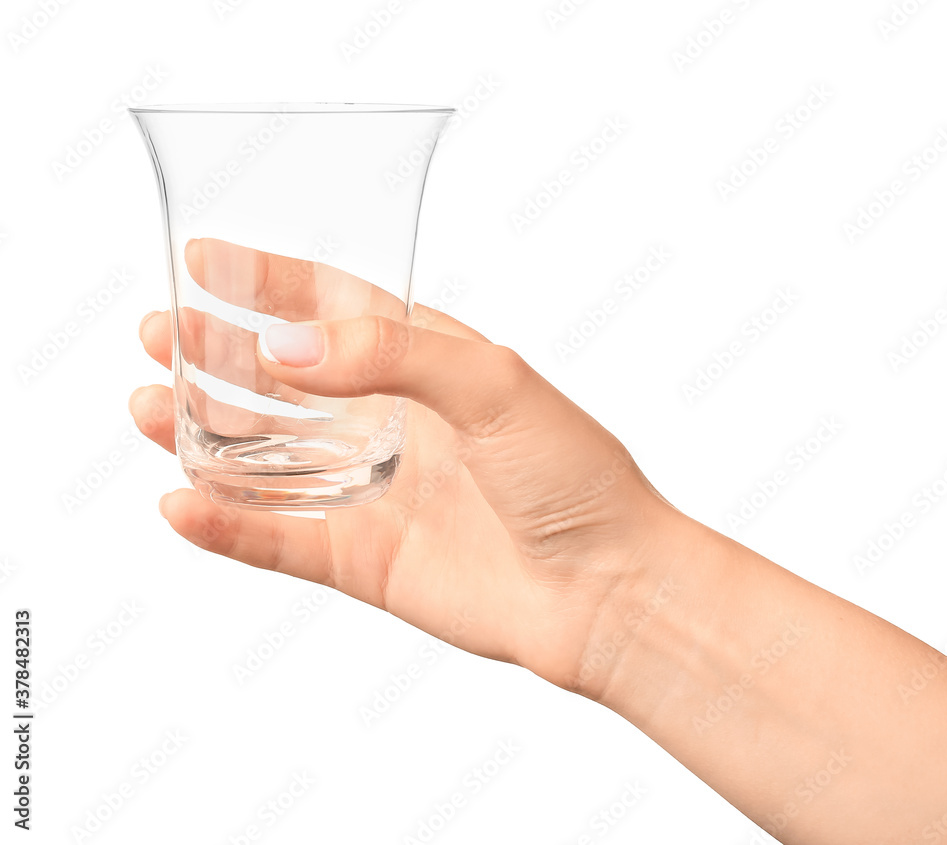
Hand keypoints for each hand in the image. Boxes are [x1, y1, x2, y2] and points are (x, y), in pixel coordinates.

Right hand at [129, 238, 681, 692]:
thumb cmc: (571, 474)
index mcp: (427, 364)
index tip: (202, 258)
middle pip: (282, 379)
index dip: (267, 281)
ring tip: (146, 407)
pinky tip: (179, 502)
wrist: (604, 587)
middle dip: (217, 354)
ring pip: (266, 457)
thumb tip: (285, 347)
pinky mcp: (364, 558)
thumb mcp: (493, 384)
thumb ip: (390, 353)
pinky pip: (277, 537)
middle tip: (158, 332)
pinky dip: (226, 524)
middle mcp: (392, 421)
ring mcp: (372, 490)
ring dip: (202, 433)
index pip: (332, 305)